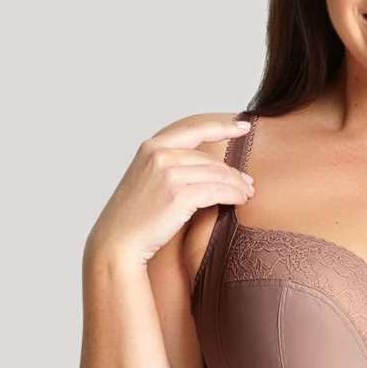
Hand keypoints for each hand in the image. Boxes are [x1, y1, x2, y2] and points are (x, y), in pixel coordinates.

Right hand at [86, 113, 255, 265]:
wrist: (118, 241)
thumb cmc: (135, 216)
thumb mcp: (147, 179)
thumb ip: (170, 165)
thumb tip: (206, 166)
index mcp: (151, 147)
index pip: (193, 128)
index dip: (222, 126)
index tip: (244, 127)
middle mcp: (159, 154)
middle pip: (210, 158)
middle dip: (233, 171)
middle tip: (248, 182)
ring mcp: (168, 173)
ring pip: (217, 173)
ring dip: (237, 184)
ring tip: (248, 193)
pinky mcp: (179, 194)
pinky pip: (218, 190)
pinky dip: (234, 194)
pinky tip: (240, 200)